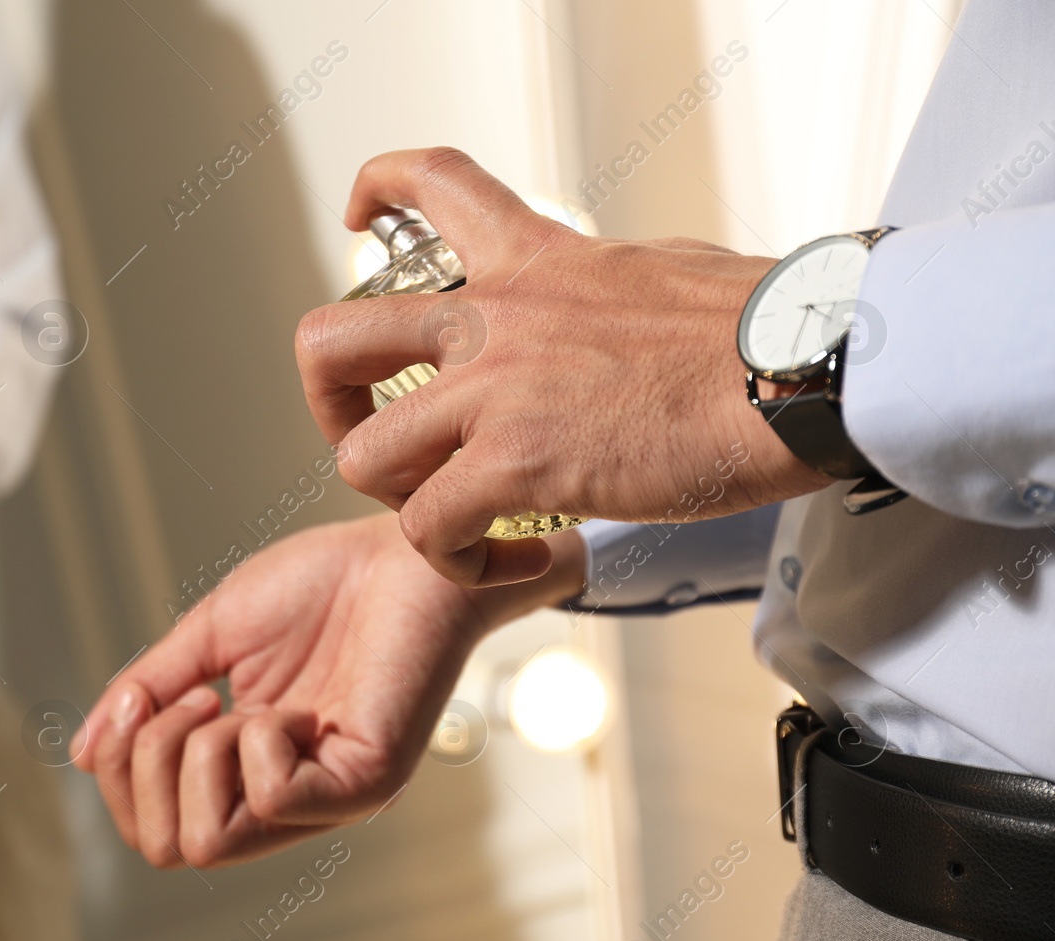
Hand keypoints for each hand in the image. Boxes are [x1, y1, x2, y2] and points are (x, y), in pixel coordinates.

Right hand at [72, 514, 585, 867]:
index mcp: (249, 772)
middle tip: (195, 695)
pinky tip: (287, 705)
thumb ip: (148, 693)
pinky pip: (271, 797)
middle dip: (145, 765)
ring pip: (208, 842)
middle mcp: (287, 801)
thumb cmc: (324, 585)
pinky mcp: (368, 780)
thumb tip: (80, 756)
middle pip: (170, 848)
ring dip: (195, 755)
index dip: (120, 770)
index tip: (144, 695)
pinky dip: (253, 743)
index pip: (157, 830)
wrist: (406, 548)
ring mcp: (328, 799)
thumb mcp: (210, 639)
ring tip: (233, 699)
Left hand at [295, 147, 830, 586]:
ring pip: (361, 457)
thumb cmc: (761, 325)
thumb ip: (602, 287)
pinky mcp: (518, 464)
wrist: (804, 365)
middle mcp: (493, 319)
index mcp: (533, 258)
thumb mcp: (662, 269)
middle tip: (377, 436)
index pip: (430, 183)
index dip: (377, 188)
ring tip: (461, 524)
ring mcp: (495, 392)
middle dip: (329, 402)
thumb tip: (605, 306)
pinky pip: (430, 531)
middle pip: (331, 339)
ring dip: (399, 504)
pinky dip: (459, 565)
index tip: (362, 218)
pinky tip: (515, 563)